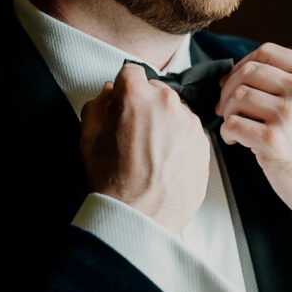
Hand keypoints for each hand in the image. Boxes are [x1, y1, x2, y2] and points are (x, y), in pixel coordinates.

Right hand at [80, 63, 210, 233]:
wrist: (140, 219)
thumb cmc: (112, 183)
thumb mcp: (88, 138)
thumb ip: (97, 105)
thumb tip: (109, 92)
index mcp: (137, 96)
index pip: (130, 72)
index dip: (123, 88)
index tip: (121, 103)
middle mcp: (168, 103)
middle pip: (155, 90)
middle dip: (144, 105)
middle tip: (133, 133)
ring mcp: (190, 124)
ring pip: (174, 111)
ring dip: (164, 122)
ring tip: (150, 153)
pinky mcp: (203, 144)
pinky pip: (189, 132)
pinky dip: (178, 141)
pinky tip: (164, 162)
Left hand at [216, 43, 291, 239]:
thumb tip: (246, 71)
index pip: (265, 52)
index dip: (242, 65)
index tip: (235, 81)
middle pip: (247, 72)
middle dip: (228, 89)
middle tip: (225, 107)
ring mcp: (288, 115)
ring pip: (236, 97)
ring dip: (227, 113)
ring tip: (236, 127)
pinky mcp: (273, 141)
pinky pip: (232, 125)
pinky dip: (228, 133)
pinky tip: (237, 141)